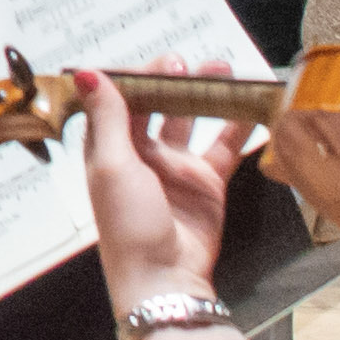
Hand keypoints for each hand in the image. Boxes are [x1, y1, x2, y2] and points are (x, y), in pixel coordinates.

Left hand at [71, 76, 251, 309]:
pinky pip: (223, 147)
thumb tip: (88, 72)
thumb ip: (108, 117)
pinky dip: (237, 126)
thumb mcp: (113, 165)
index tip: (152, 60)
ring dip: (203, 94)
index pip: (118, 99)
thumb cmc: (128, 225)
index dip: (133, 76)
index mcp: (109, 147)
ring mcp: (175, 167)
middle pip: (156, 105)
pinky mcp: (206, 184)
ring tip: (220, 68)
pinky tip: (251, 105)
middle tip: (185, 60)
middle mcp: (141, 153)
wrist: (165, 279)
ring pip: (191, 119)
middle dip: (170, 79)